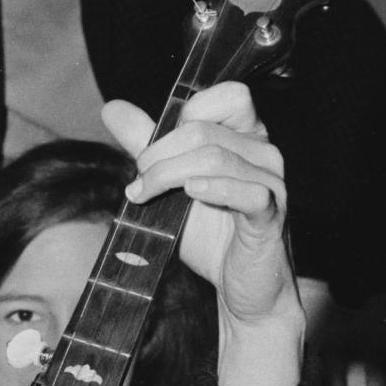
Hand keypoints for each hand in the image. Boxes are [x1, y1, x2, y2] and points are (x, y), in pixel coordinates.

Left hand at [102, 79, 302, 385]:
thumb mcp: (171, 186)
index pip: (229, 95)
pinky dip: (214, 189)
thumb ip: (147, 145)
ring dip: (168, 175)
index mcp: (245, 137)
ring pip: (217, 157)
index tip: (152, 147)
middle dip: (157, 154)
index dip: (185, 112)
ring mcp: (272, 182)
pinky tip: (191, 194)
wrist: (244, 290)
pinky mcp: (272, 215)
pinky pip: (248, 192)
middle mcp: (264, 152)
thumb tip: (113, 108)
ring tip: (143, 195)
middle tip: (137, 182)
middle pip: (204, 130)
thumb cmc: (212, 235)